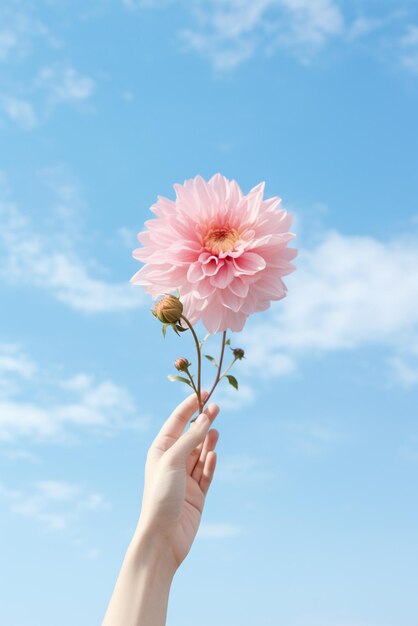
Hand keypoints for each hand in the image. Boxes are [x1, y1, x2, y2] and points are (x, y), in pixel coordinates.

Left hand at [134, 392, 219, 569]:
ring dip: (208, 441)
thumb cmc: (160, 496)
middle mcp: (172, 462)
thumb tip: (205, 418)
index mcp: (159, 451)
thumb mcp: (173, 460)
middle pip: (191, 436)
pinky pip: (206, 473)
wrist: (163, 538)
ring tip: (217, 430)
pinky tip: (214, 453)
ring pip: (200, 454)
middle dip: (203, 422)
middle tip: (217, 407)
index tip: (204, 392)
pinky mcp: (197, 494)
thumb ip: (191, 439)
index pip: (176, 422)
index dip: (190, 406)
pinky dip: (210, 463)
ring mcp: (185, 479)